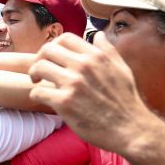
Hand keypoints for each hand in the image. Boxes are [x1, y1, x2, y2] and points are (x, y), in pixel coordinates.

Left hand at [28, 33, 154, 152]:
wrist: (129, 129)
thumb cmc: (126, 101)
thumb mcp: (122, 69)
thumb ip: (108, 51)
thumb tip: (98, 35)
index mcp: (96, 56)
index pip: (65, 38)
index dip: (54, 45)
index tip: (52, 57)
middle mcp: (83, 66)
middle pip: (47, 49)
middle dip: (39, 58)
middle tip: (40, 71)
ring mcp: (73, 84)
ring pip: (39, 67)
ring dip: (34, 74)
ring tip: (37, 83)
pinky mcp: (64, 103)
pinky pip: (38, 91)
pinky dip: (36, 95)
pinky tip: (43, 99)